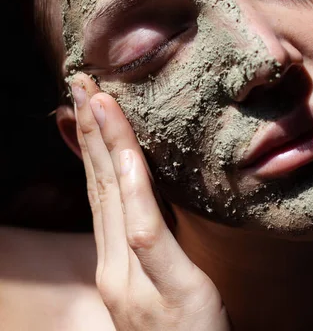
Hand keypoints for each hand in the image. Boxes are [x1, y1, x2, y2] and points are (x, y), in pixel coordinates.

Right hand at [71, 73, 230, 330]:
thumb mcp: (162, 280)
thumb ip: (151, 237)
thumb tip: (148, 189)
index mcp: (116, 264)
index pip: (98, 191)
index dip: (89, 146)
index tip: (83, 104)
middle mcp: (114, 270)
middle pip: (98, 186)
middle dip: (89, 130)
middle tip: (79, 82)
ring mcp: (136, 284)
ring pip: (115, 200)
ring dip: (104, 144)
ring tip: (96, 98)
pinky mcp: (170, 293)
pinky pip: (147, 232)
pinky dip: (133, 188)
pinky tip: (126, 152)